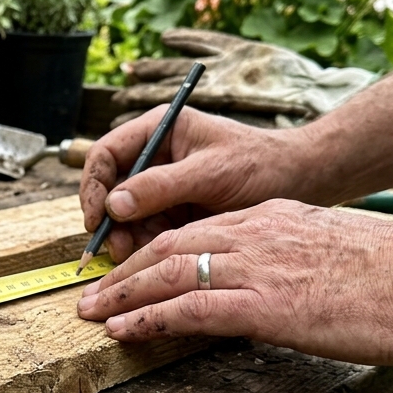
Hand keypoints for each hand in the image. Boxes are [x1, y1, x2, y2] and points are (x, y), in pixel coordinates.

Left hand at [76, 199, 392, 364]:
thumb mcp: (336, 252)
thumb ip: (296, 261)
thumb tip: (279, 287)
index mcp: (273, 219)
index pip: (196, 231)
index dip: (155, 252)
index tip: (131, 270)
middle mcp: (256, 234)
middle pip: (169, 247)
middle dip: (125, 272)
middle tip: (92, 293)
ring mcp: (258, 268)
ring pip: (169, 274)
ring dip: (123, 297)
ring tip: (91, 315)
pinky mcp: (265, 304)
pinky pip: (190, 309)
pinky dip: (149, 319)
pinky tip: (124, 331)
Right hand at [80, 106, 314, 261]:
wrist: (298, 182)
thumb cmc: (260, 163)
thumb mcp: (210, 172)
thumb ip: (161, 186)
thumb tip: (115, 204)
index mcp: (158, 131)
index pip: (106, 154)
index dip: (93, 187)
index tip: (98, 218)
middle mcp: (154, 157)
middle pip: (109, 189)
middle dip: (110, 221)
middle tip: (117, 250)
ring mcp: (162, 187)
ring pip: (124, 216)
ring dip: (126, 238)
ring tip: (135, 258)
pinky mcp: (173, 212)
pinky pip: (145, 231)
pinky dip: (144, 247)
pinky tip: (152, 261)